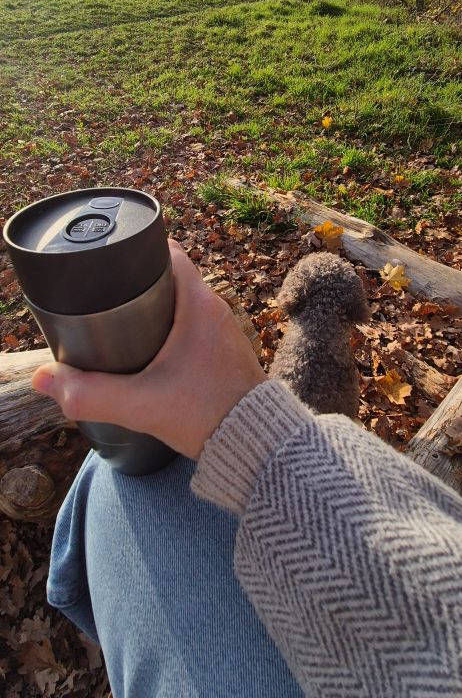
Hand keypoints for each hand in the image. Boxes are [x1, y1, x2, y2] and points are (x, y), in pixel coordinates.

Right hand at [32, 239, 265, 459]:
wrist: (258, 445)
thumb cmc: (208, 415)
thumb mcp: (141, 404)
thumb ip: (91, 394)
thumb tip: (45, 380)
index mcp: (200, 304)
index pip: (169, 253)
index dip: (138, 251)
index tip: (110, 263)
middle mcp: (216, 309)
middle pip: (171, 278)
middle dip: (137, 285)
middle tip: (103, 299)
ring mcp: (223, 331)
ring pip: (181, 304)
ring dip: (154, 309)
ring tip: (118, 324)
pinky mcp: (225, 353)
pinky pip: (192, 326)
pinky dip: (169, 330)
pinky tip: (148, 351)